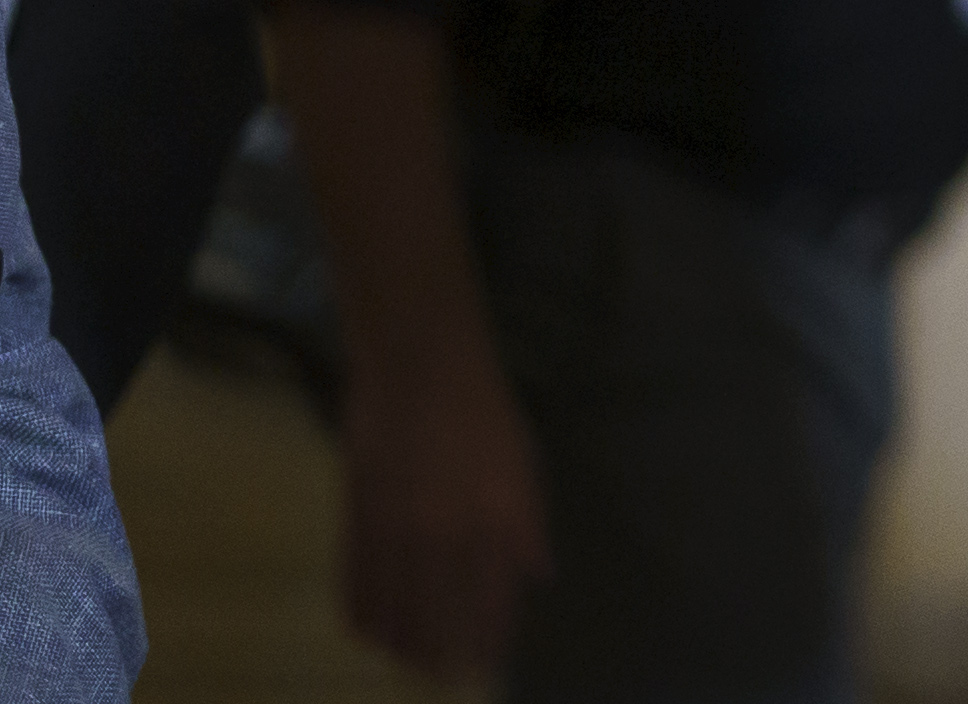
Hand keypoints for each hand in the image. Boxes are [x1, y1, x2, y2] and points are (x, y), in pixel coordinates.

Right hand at [340, 337, 549, 680]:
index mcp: (493, 518)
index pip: (493, 595)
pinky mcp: (359, 514)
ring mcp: (398, 526)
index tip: (488, 660)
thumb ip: (527, 524)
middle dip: (443, 650)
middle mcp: (446, 531)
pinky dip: (360, 608)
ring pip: (395, 602)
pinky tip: (365, 631)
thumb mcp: (523, 463)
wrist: (420, 368)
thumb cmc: (482, 411)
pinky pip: (356, 576)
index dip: (491, 633)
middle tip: (443, 675)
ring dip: (401, 640)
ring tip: (407, 663)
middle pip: (441, 610)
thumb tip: (539, 574)